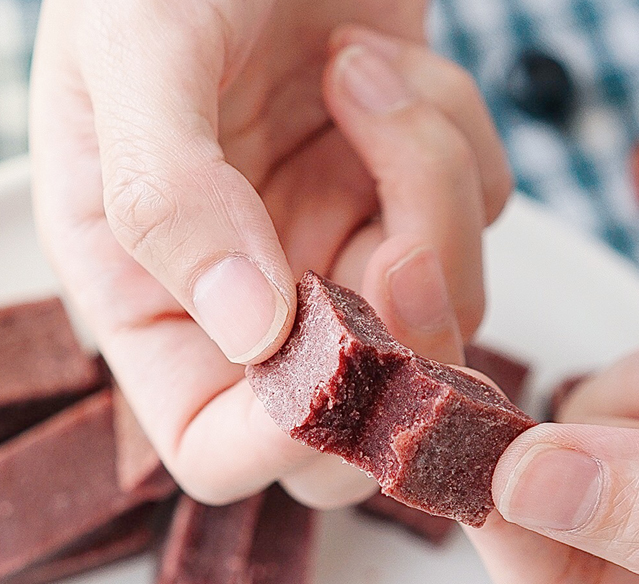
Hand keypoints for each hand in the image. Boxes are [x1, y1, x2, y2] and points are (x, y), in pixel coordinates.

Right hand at [30, 1, 510, 506]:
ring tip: (358, 76)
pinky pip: (479, 224)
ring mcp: (343, 257)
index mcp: (158, 302)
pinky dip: (456, 143)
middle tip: (397, 241)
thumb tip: (253, 333)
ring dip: (429, 193)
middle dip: (405, 340)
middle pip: (361, 418)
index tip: (341, 363)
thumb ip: (169, 200)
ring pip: (442, 315)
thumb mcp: (136, 57)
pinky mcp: (411, 207)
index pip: (219, 449)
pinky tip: (387, 70)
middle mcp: (259, 302)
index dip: (286, 442)